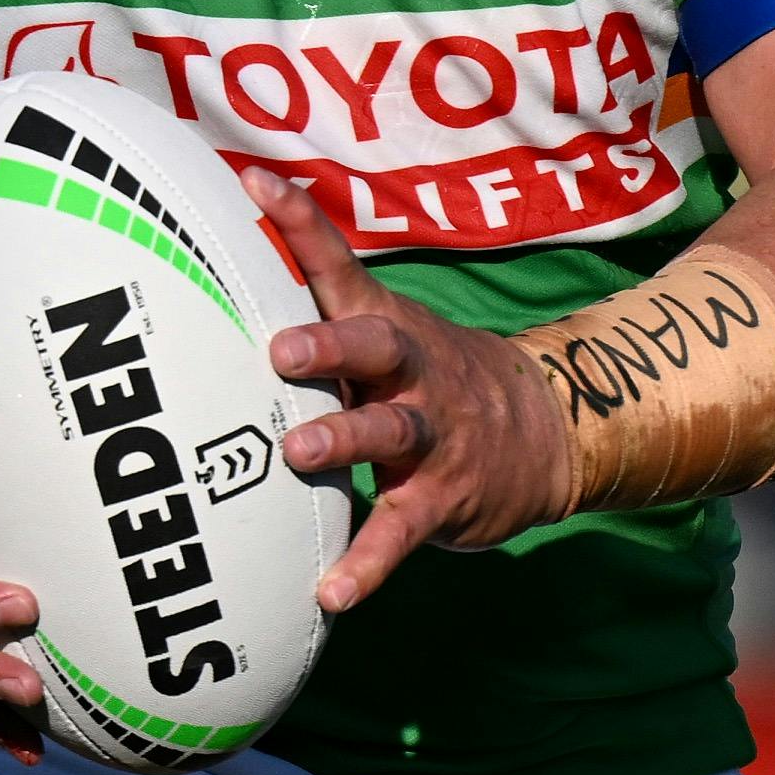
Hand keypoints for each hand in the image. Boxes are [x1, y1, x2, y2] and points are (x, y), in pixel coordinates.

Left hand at [248, 171, 573, 615]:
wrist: (550, 431)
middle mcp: (412, 373)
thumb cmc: (432, 380)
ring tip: (298, 452)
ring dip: (346, 439)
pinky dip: (367, 563)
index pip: (339, 265)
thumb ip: (321, 314)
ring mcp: (433, 435)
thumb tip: (224, 275)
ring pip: (391, 431)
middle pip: (375, 345)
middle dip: (330, 342)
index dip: (300, 222)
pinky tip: (330, 593)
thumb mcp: (390, 335)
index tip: (252, 181)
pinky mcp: (443, 498)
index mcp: (387, 327)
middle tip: (283, 350)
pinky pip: (402, 530)